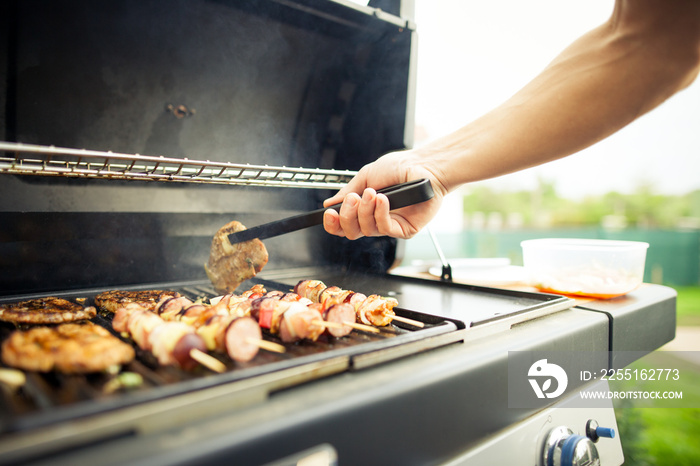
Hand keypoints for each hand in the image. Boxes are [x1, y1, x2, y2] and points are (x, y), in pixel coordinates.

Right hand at [322, 149, 446, 239]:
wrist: (423, 166)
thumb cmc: (400, 168)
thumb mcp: (367, 175)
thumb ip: (348, 190)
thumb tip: (330, 203)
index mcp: (365, 208)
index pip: (344, 224)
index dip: (334, 223)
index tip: (328, 214)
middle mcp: (376, 219)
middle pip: (351, 232)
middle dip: (347, 216)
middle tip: (352, 200)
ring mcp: (389, 225)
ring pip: (366, 230)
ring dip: (365, 211)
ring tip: (373, 193)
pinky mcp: (404, 230)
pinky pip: (385, 228)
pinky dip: (380, 213)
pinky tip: (383, 199)